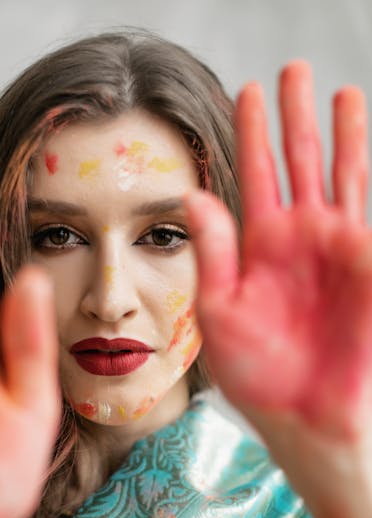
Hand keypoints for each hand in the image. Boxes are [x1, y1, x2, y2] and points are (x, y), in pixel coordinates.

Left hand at [186, 61, 370, 442]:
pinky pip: (370, 209)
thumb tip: (194, 194)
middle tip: (290, 68)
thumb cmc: (256, 375)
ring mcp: (336, 249)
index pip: (253, 176)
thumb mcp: (219, 312)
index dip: (251, 133)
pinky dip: (364, 172)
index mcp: (256, 247)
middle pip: (296, 162)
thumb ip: (212, 253)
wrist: (304, 417)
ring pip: (341, 174)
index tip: (245, 91)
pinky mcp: (368, 264)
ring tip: (340, 90)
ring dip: (341, 133)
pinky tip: (363, 138)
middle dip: (294, 116)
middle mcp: (297, 239)